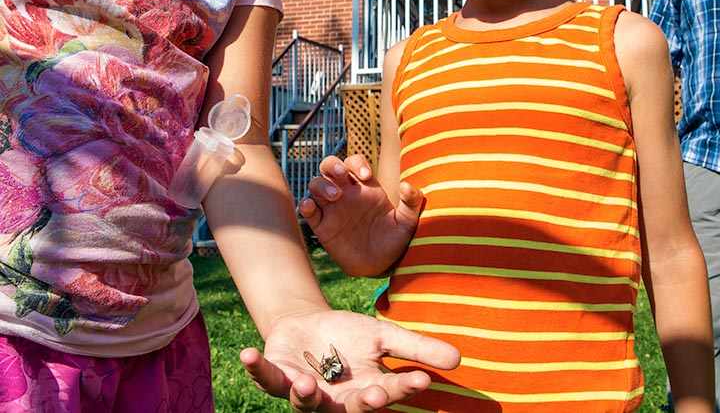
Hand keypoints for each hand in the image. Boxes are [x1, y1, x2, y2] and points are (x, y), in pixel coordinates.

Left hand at [240, 307, 459, 412]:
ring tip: (306, 387)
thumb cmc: (350, 337)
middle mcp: (335, 401)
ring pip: (304, 403)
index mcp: (366, 391)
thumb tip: (459, 358)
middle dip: (363, 405)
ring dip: (304, 397)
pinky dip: (255, 368)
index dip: (404, 388)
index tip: (422, 380)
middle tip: (376, 395)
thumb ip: (417, 348)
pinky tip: (246, 354)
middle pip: (350, 409)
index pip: (390, 391)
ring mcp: (304, 392)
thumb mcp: (384, 337)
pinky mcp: (277, 376)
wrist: (309, 327)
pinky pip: (265, 378)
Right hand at [299, 155, 422, 275]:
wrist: (381, 266)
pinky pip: (307, 210)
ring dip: (321, 185)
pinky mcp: (323, 226)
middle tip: (341, 175)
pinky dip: (304, 205)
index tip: (366, 176)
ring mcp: (333, 209)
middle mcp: (347, 194)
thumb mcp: (408, 221)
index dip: (357, 163)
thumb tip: (406, 185)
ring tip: (335, 197)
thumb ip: (412, 201)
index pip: (354, 163)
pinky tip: (310, 207)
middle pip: (329, 166)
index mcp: (366, 187)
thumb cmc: (395, 240)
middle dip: (332, 165)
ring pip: (316, 185)